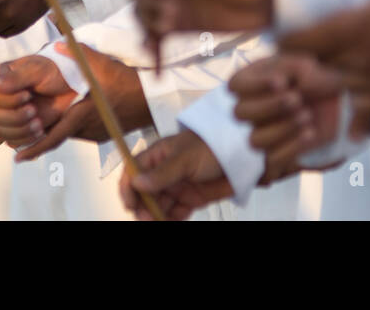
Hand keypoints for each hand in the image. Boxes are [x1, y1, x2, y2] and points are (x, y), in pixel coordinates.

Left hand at [0, 42, 152, 159]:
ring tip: (48, 121)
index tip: (18, 157)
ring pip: (70, 132)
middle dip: (40, 137)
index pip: (53, 137)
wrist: (150, 99)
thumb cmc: (126, 83)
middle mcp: (86, 128)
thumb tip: (57, 46)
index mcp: (81, 115)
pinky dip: (74, 125)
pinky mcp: (102, 134)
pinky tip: (75, 114)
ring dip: (59, 128)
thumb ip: (78, 54)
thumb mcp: (101, 64)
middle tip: (22, 141)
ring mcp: (95, 133)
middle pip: (58, 135)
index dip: (34, 149)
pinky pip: (82, 131)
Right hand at [118, 130, 234, 220]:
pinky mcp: (190, 199)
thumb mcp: (186, 158)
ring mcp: (177, 187)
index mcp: (158, 156)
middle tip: (147, 219)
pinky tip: (172, 222)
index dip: (128, 188)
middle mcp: (164, 172)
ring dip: (156, 216)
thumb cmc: (212, 147)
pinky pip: (175, 214)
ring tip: (160, 222)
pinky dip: (171, 220)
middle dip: (142, 207)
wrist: (242, 156)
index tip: (130, 204)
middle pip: (143, 193)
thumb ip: (163, 173)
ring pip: (158, 206)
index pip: (133, 171)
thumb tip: (136, 183)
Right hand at [229, 53, 343, 173]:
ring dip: (282, 128)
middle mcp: (250, 110)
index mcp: (250, 83)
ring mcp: (260, 134)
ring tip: (307, 115)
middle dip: (270, 106)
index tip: (283, 81)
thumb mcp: (307, 67)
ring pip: (255, 141)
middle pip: (239, 113)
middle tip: (297, 99)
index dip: (256, 85)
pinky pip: (273, 159)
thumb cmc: (313, 80)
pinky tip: (311, 133)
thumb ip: (297, 69)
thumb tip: (290, 84)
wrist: (334, 104)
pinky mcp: (276, 154)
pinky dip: (293, 146)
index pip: (236, 85)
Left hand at [277, 0, 369, 140]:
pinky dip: (354, 119)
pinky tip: (349, 118)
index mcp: (355, 27)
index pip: (301, 42)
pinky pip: (365, 118)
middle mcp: (362, 60)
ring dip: (320, 91)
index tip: (281, 38)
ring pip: (332, 95)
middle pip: (310, 72)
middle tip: (288, 64)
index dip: (286, 42)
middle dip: (296, 69)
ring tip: (310, 86)